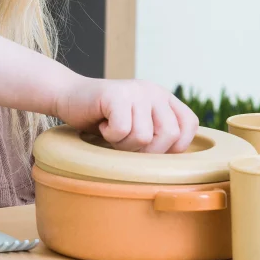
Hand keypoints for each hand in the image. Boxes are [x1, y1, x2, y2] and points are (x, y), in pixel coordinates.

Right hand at [56, 78, 198, 152]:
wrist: (70, 97)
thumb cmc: (104, 119)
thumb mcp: (138, 126)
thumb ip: (158, 136)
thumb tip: (176, 170)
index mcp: (164, 98)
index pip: (189, 125)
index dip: (175, 146)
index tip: (151, 149)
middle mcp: (155, 91)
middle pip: (170, 135)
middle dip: (147, 150)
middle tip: (126, 143)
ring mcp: (137, 90)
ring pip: (144, 137)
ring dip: (124, 144)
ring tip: (112, 131)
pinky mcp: (117, 94)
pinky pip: (123, 130)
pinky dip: (110, 136)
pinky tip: (102, 125)